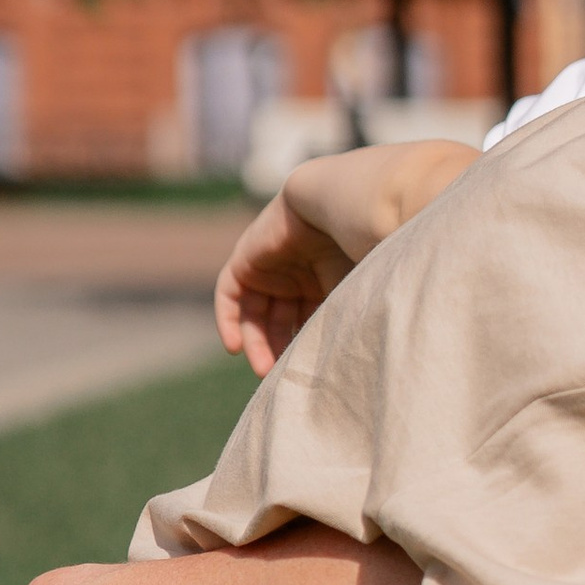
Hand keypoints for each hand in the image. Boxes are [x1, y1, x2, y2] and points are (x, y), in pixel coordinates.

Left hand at [215, 185, 351, 373]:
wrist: (335, 204)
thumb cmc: (356, 248)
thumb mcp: (352, 294)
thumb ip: (342, 324)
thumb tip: (341, 370)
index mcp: (326, 279)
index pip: (309, 320)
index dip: (305, 348)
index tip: (307, 376)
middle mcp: (297, 272)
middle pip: (281, 320)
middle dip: (280, 349)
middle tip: (282, 380)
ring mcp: (271, 265)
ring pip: (257, 311)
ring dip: (257, 341)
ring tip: (263, 371)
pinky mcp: (247, 258)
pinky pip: (230, 293)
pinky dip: (229, 320)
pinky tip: (235, 347)